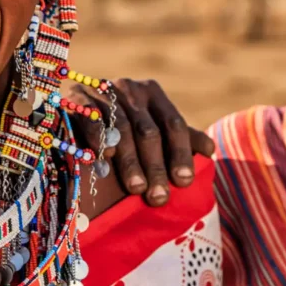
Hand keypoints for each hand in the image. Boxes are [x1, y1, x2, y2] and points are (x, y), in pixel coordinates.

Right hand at [67, 78, 214, 206]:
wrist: (75, 109)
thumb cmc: (123, 128)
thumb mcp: (154, 128)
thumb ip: (181, 138)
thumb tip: (210, 150)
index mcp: (153, 93)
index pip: (173, 124)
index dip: (180, 153)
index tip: (184, 182)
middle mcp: (129, 88)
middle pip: (148, 131)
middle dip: (155, 166)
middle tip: (159, 197)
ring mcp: (102, 90)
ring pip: (122, 130)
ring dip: (130, 162)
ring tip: (136, 189)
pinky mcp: (76, 98)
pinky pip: (91, 121)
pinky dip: (99, 143)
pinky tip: (105, 165)